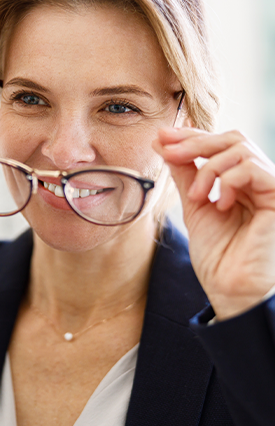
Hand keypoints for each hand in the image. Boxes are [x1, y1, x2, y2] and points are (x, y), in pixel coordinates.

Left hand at [153, 127, 274, 319]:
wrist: (231, 288)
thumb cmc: (218, 255)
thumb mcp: (194, 207)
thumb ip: (185, 175)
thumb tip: (165, 145)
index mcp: (238, 183)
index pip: (219, 146)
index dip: (191, 137)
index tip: (161, 138)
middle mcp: (257, 181)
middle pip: (231, 139)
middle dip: (194, 142)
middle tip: (167, 150)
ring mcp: (269, 187)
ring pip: (240, 149)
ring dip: (208, 167)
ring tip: (194, 196)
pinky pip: (253, 169)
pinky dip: (227, 180)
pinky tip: (219, 203)